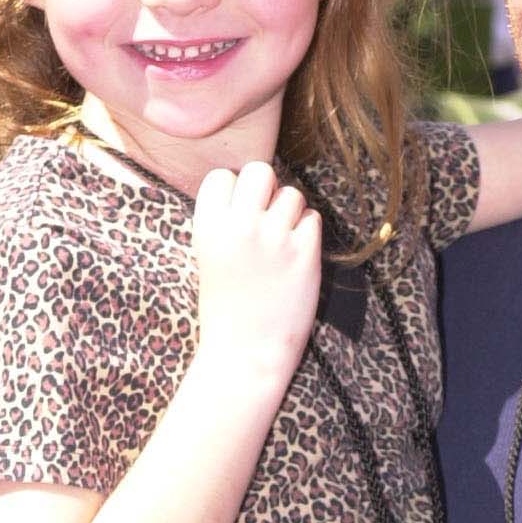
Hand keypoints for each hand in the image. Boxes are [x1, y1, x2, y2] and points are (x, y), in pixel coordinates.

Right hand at [192, 162, 321, 387]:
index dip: (235, 192)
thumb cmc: (226, 305)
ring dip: (291, 213)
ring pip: (293, 194)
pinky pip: (313, 219)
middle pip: (261, 170)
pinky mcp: (305, 254)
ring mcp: (274, 239)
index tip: (239, 216)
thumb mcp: (209, 256)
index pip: (224, 176)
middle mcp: (240, 226)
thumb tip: (255, 186)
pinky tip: (295, 256)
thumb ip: (226, 220)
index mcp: (208, 227)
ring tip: (281, 242)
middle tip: (266, 219)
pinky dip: (308, 233)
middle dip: (267, 189)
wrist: (245, 352)